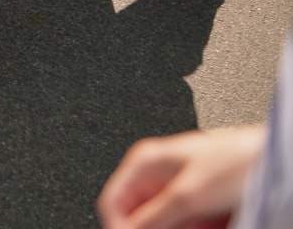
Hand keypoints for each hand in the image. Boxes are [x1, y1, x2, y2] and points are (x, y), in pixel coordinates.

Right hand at [97, 126, 265, 228]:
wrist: (268, 159)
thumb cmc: (235, 160)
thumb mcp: (187, 194)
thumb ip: (153, 216)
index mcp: (144, 161)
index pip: (111, 200)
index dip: (117, 224)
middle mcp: (155, 173)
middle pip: (137, 214)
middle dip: (154, 227)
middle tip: (179, 228)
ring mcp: (174, 187)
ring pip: (161, 222)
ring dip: (177, 228)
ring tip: (202, 222)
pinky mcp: (192, 200)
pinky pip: (180, 223)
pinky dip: (192, 227)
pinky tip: (209, 223)